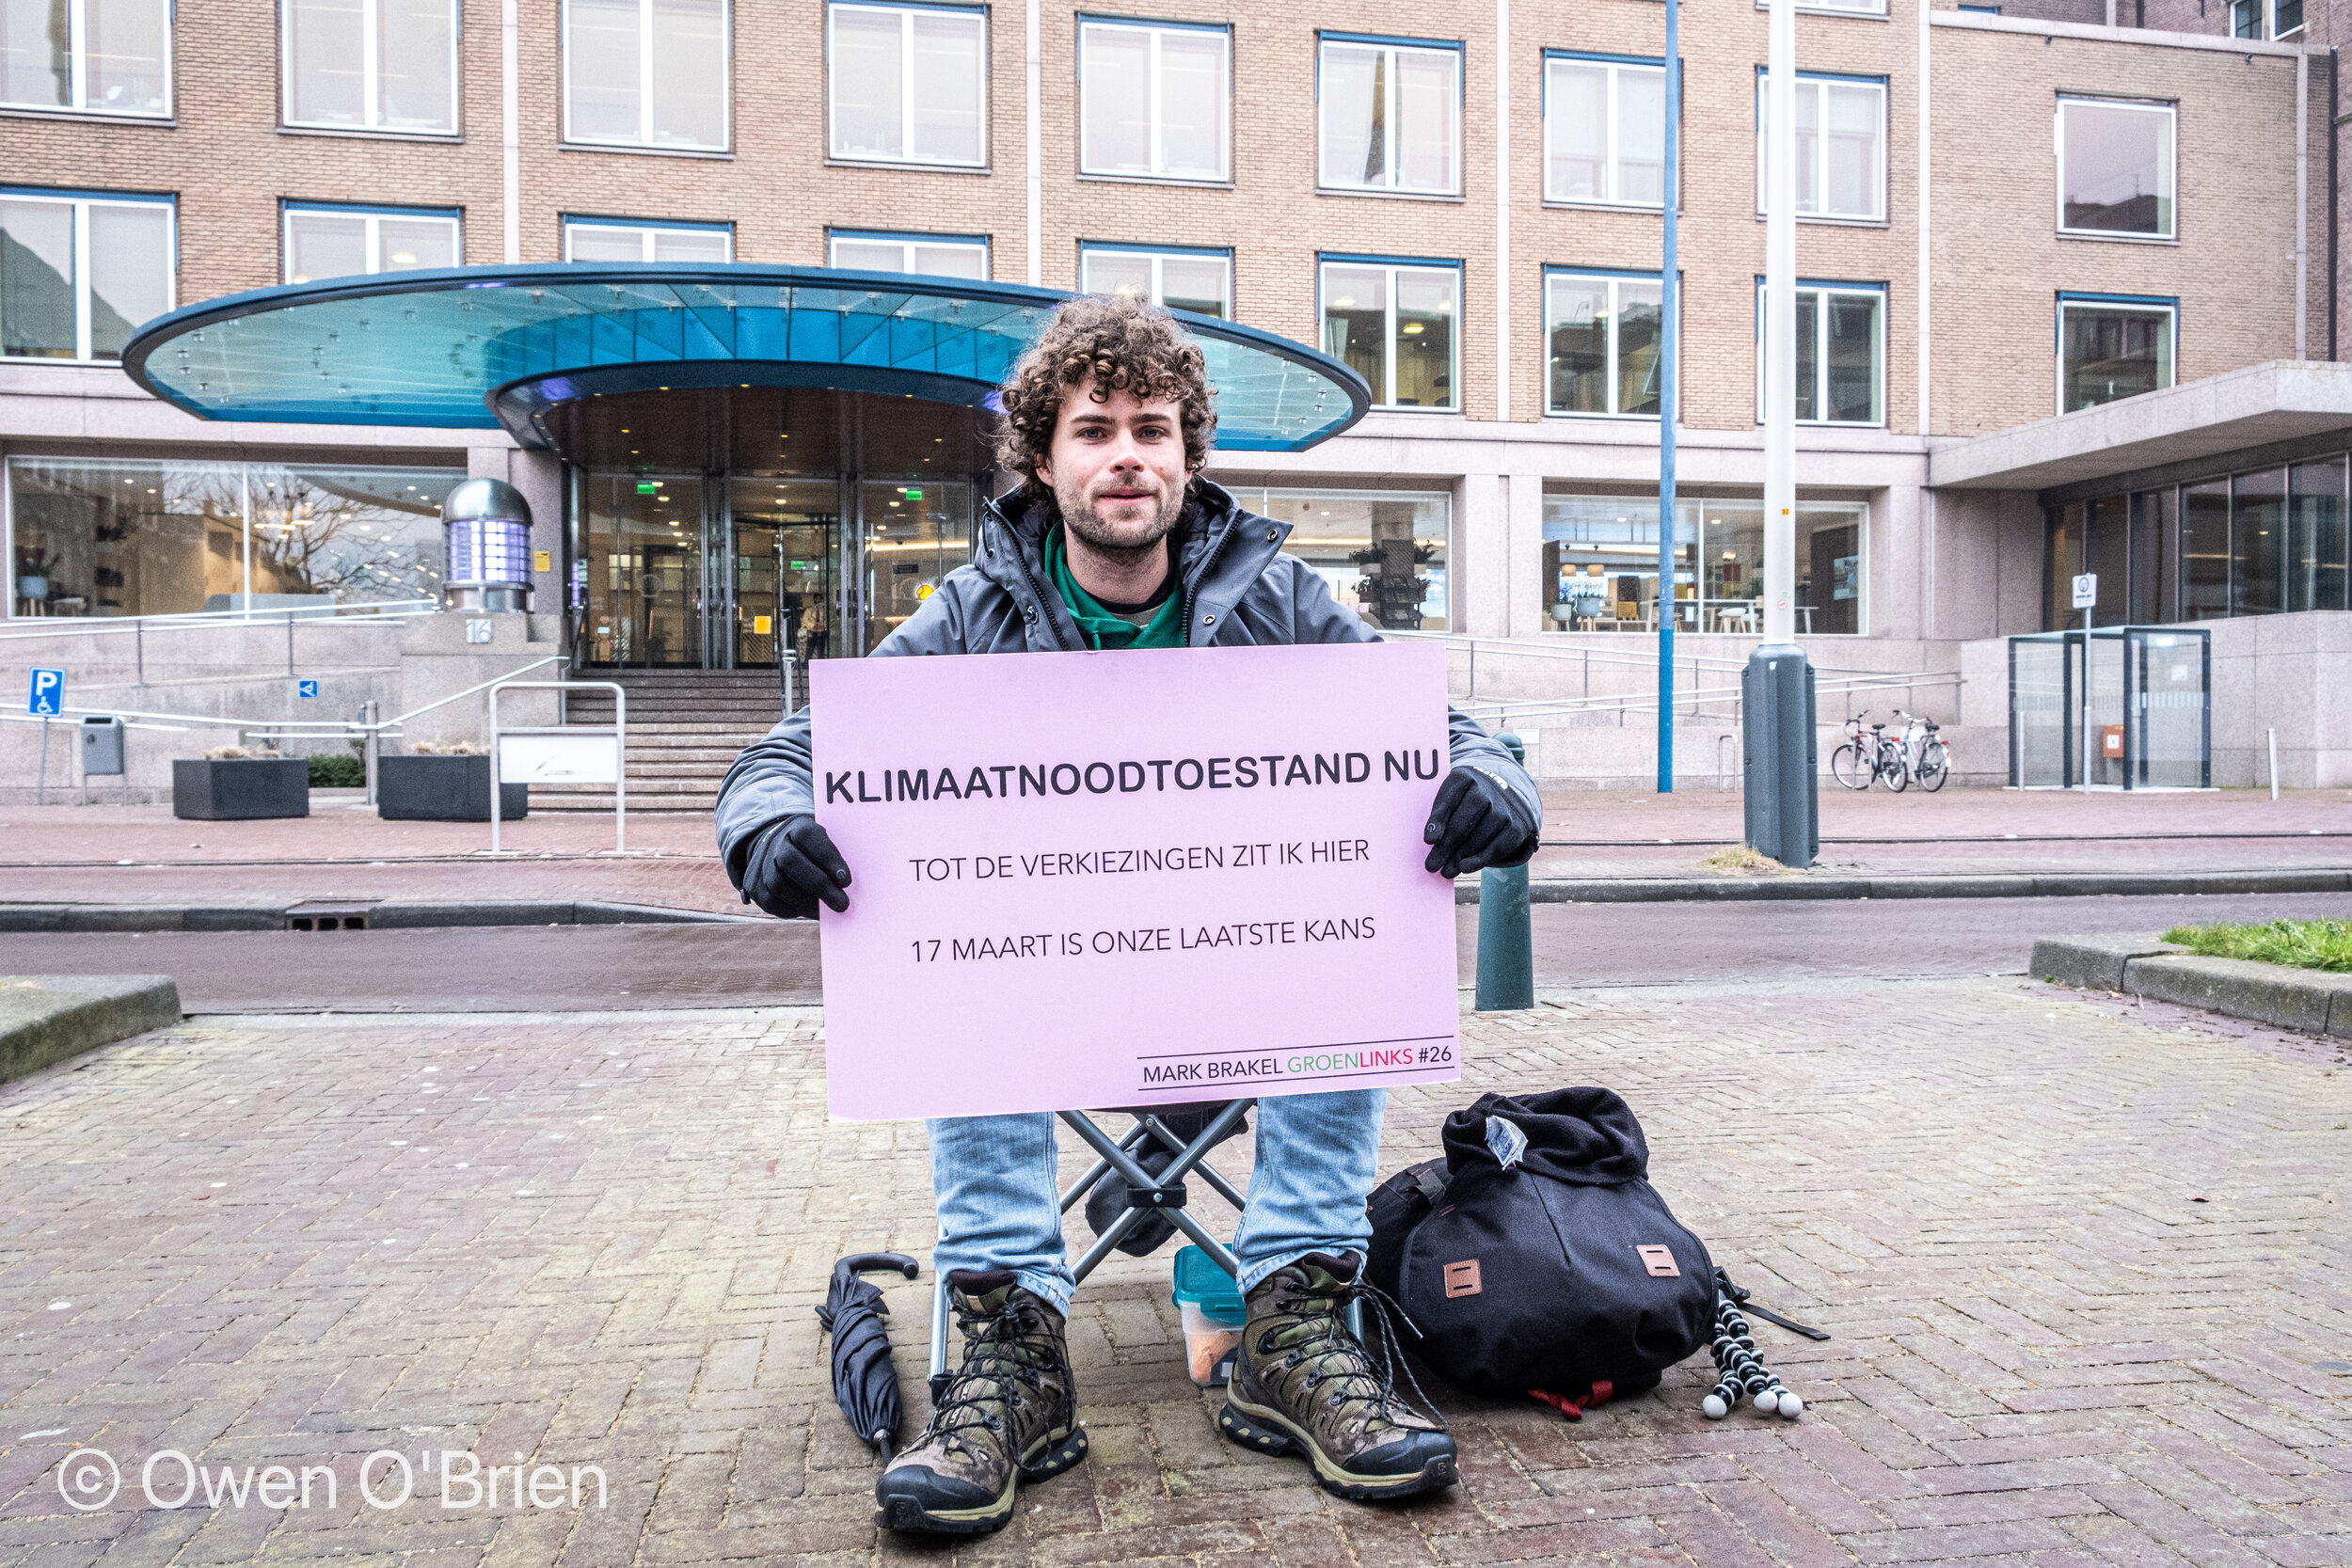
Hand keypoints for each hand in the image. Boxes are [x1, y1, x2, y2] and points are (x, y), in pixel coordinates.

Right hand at [739, 815, 852, 916]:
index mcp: (797, 826)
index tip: (847, 881)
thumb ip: (837, 858)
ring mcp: (761, 863)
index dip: (827, 858)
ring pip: (779, 885)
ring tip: (827, 913)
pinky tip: (810, 911)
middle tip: (842, 903)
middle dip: (818, 885)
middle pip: (790, 861)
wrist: (778, 849)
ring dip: (807, 903)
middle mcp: (775, 842)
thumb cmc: (815, 852)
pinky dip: (793, 910)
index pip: (809, 836)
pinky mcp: (754, 886)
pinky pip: (772, 902)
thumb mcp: (827, 844)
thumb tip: (847, 886)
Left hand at [1422, 766, 1539, 877]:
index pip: (1449, 799)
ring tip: (1446, 871)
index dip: (1438, 820)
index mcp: (1464, 777)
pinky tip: (1465, 868)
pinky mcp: (1517, 824)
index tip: (1428, 841)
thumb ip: (1440, 815)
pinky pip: (1498, 846)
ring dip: (1460, 856)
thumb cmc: (1465, 800)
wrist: (1504, 793)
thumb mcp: (1452, 797)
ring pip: (1480, 836)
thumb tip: (1432, 845)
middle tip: (1431, 865)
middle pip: (1463, 822)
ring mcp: (1504, 806)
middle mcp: (1487, 788)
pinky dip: (1480, 860)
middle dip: (1446, 847)